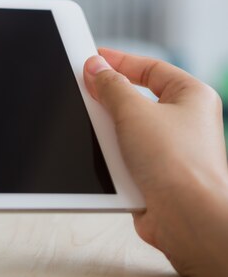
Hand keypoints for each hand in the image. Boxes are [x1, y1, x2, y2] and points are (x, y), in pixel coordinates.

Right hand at [84, 48, 227, 276]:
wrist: (187, 218)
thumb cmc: (179, 165)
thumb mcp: (133, 112)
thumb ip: (110, 85)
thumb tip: (95, 67)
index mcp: (192, 96)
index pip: (151, 68)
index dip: (120, 61)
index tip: (93, 58)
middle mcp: (185, 122)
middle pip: (136, 98)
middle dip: (109, 99)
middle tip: (85, 91)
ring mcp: (170, 150)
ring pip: (127, 130)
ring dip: (109, 133)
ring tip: (97, 131)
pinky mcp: (155, 175)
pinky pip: (124, 156)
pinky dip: (112, 157)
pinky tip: (105, 159)